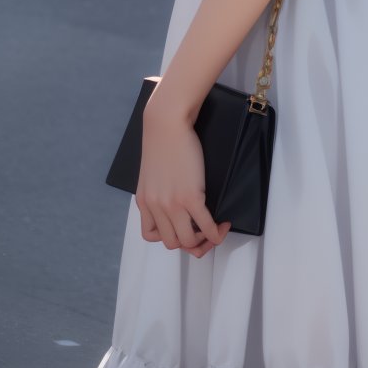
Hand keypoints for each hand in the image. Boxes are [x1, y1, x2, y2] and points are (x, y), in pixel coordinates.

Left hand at [136, 95, 231, 257]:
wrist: (167, 124)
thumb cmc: (163, 142)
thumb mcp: (152, 173)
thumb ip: (159, 191)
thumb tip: (175, 201)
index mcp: (144, 202)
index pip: (152, 236)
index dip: (170, 237)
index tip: (184, 228)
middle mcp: (156, 207)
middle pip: (172, 243)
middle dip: (190, 244)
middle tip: (204, 233)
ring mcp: (172, 204)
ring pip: (188, 241)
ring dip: (204, 241)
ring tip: (215, 229)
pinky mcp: (190, 196)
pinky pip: (206, 226)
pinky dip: (216, 232)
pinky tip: (223, 226)